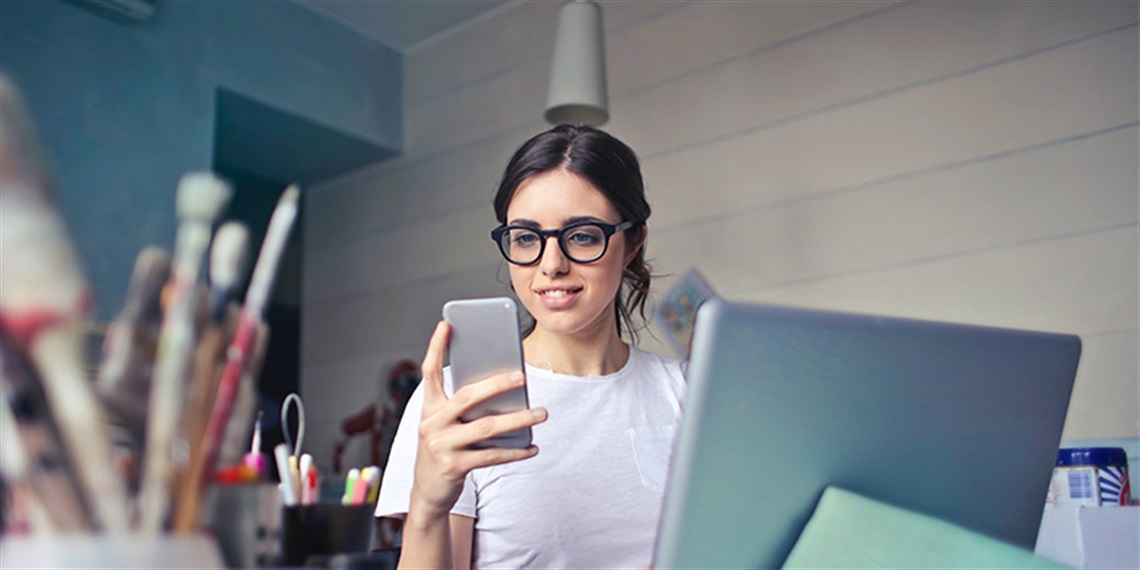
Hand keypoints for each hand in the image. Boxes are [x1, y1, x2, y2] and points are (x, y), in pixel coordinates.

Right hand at [409, 321, 547, 515]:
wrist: (427, 492)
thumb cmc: (444, 449)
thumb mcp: (445, 425)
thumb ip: (464, 407)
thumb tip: (504, 389)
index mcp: (429, 408)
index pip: (429, 372)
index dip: (435, 347)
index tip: (446, 324)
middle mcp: (431, 423)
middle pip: (467, 397)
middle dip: (496, 384)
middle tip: (521, 376)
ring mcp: (441, 446)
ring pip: (486, 427)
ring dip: (518, 419)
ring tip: (541, 413)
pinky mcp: (454, 466)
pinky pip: (492, 456)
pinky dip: (516, 452)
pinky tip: (533, 447)